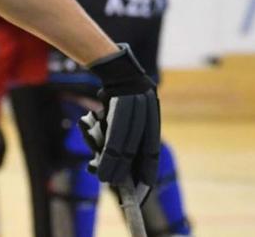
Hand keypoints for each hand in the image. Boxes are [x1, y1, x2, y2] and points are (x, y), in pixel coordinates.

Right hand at [78, 44, 159, 193]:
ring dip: (116, 165)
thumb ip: (123, 134)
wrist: (111, 63)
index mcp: (152, 115)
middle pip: (140, 149)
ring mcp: (136, 106)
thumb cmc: (114, 92)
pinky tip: (103, 163)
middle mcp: (148, 111)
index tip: (145, 189)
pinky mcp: (121, 103)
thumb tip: (114, 164)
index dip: (147, 170)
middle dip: (131, 172)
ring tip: (106, 180)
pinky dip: (108, 152)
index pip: (151, 149)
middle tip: (124, 190)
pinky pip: (115, 134)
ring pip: (126, 144)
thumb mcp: (122, 112)